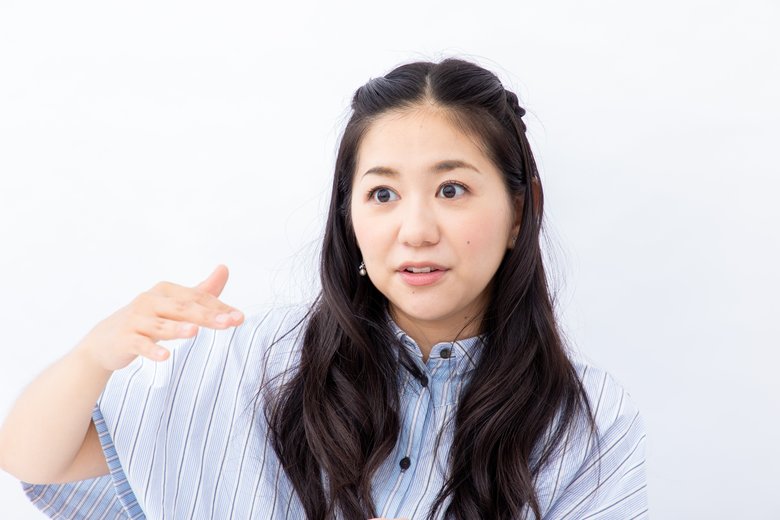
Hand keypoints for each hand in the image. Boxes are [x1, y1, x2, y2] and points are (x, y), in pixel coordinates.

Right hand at [75, 265, 243, 371]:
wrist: (105, 341)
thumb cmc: (147, 320)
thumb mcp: (174, 305)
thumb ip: (201, 291)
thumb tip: (225, 268)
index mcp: (166, 291)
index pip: (197, 298)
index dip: (219, 307)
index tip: (239, 318)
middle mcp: (150, 301)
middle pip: (182, 308)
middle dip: (206, 316)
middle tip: (228, 323)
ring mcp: (136, 320)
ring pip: (160, 325)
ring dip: (177, 329)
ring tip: (194, 332)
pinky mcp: (124, 339)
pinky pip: (140, 344)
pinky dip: (151, 350)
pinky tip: (165, 357)